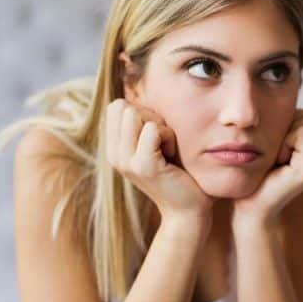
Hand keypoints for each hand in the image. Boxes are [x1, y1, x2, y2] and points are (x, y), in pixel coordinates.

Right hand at [104, 99, 210, 218]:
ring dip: (160, 126)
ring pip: (136, 114)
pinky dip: (169, 137)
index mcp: (114, 150)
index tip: (155, 136)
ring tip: (166, 149)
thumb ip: (142, 125)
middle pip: (124, 106)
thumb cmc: (178, 173)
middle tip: (162, 142)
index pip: (116, 107)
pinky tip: (172, 156)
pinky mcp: (144, 166)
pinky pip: (154, 130)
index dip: (141, 112)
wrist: (188, 210)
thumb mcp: (155, 146)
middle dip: (150, 117)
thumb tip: (138, 92)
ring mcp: (126, 162)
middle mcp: (115, 156)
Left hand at [232, 107, 302, 228]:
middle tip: (279, 153)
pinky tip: (279, 163)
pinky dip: (285, 143)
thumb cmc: (257, 172)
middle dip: (292, 125)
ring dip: (286, 135)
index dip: (294, 122)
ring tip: (278, 159)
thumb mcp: (277, 141)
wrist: (250, 205)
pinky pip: (301, 133)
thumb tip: (293, 93)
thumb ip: (291, 122)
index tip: (280, 147)